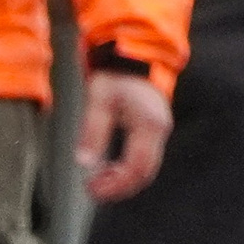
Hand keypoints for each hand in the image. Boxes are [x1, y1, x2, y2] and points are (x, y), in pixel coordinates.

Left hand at [76, 70, 172, 203]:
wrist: (132, 54)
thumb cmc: (116, 74)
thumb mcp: (99, 99)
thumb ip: (93, 130)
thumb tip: (84, 162)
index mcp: (149, 125)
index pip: (136, 167)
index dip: (115, 184)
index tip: (92, 188)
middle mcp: (159, 130)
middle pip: (145, 173)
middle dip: (119, 186)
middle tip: (93, 189)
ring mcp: (159, 130)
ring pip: (146, 168)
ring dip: (123, 179)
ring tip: (98, 181)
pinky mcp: (153, 129)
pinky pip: (145, 158)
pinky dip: (128, 169)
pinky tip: (110, 168)